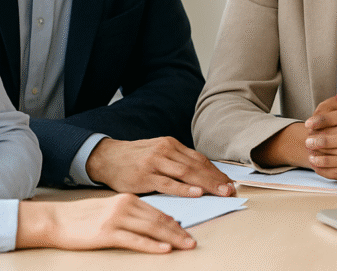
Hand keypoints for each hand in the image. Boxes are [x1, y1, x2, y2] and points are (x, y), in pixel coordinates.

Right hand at [17, 193, 194, 252]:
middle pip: (159, 219)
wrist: (56, 220)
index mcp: (127, 199)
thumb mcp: (111, 209)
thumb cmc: (83, 217)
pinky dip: (152, 245)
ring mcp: (116, 219)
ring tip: (186, 245)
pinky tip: (164, 249)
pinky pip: (135, 240)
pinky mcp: (107, 233)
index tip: (188, 230)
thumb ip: (133, 213)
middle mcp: (125, 206)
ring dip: (172, 238)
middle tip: (193, 241)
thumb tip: (158, 223)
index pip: (158, 210)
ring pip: (151, 229)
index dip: (175, 222)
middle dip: (179, 231)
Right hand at [86, 137, 234, 196]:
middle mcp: (166, 150)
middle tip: (230, 189)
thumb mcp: (157, 152)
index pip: (199, 158)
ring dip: (206, 184)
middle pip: (196, 166)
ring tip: (221, 192)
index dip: (215, 171)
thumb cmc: (134, 158)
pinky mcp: (145, 176)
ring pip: (186, 174)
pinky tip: (196, 193)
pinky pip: (168, 184)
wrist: (106, 157)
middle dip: (216, 178)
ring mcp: (155, 162)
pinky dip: (184, 189)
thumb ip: (176, 160)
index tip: (228, 182)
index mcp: (171, 144)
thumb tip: (199, 173)